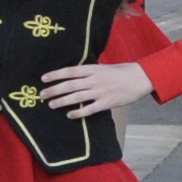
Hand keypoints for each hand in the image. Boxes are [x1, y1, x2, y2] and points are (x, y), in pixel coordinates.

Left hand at [39, 61, 153, 118]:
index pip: (70, 71)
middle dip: (54, 90)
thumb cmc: (121, 72)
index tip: (43, 79)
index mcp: (93, 69)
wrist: (139, 78)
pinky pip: (89, 109)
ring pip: (76, 97)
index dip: (55, 75)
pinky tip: (69, 115)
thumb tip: (73, 74)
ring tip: (51, 104)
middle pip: (69, 85)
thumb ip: (89, 71)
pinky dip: (78, 112)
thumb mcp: (103, 67)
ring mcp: (100, 92)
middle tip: (42, 94)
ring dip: (62, 101)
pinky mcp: (106, 103)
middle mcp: (94, 80)